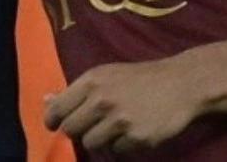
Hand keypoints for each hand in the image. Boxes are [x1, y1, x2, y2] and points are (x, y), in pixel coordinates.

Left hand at [44, 56, 202, 153]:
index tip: (55, 124)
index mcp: (92, 81)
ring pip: (90, 143)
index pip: (57, 109)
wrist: (181, 84)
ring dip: (99, 138)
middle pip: (71, 129)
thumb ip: (76, 90)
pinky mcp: (137, 138)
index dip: (52, 120)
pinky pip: (115, 150)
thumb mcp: (106, 75)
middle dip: (78, 130)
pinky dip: (122, 144)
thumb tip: (46, 100)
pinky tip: (133, 130)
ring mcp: (119, 120)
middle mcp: (102, 100)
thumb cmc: (139, 78)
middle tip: (90, 124)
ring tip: (114, 126)